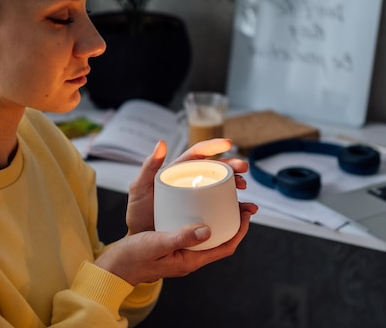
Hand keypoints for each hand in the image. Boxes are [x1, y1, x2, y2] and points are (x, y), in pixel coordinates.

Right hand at [95, 202, 257, 285]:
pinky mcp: (174, 242)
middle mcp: (190, 257)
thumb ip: (181, 237)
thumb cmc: (133, 257)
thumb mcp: (157, 243)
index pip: (225, 247)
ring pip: (209, 233)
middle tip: (242, 201)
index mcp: (190, 260)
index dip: (239, 231)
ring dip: (220, 218)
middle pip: (221, 239)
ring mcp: (182, 251)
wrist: (115, 266)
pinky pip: (195, 230)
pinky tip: (200, 204)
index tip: (247, 213)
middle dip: (234, 221)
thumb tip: (207, 230)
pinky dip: (202, 217)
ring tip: (226, 199)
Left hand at [126, 138, 249, 235]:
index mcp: (179, 171)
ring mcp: (200, 199)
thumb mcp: (140, 188)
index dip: (214, 146)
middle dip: (232, 166)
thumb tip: (162, 143)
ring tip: (244, 190)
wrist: (141, 241)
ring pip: (224, 187)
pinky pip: (224, 208)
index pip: (199, 154)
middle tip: (243, 168)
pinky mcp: (205, 215)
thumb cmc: (139, 214)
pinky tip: (246, 211)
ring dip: (238, 186)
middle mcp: (192, 182)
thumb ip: (148, 166)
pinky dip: (237, 208)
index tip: (228, 143)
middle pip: (216, 169)